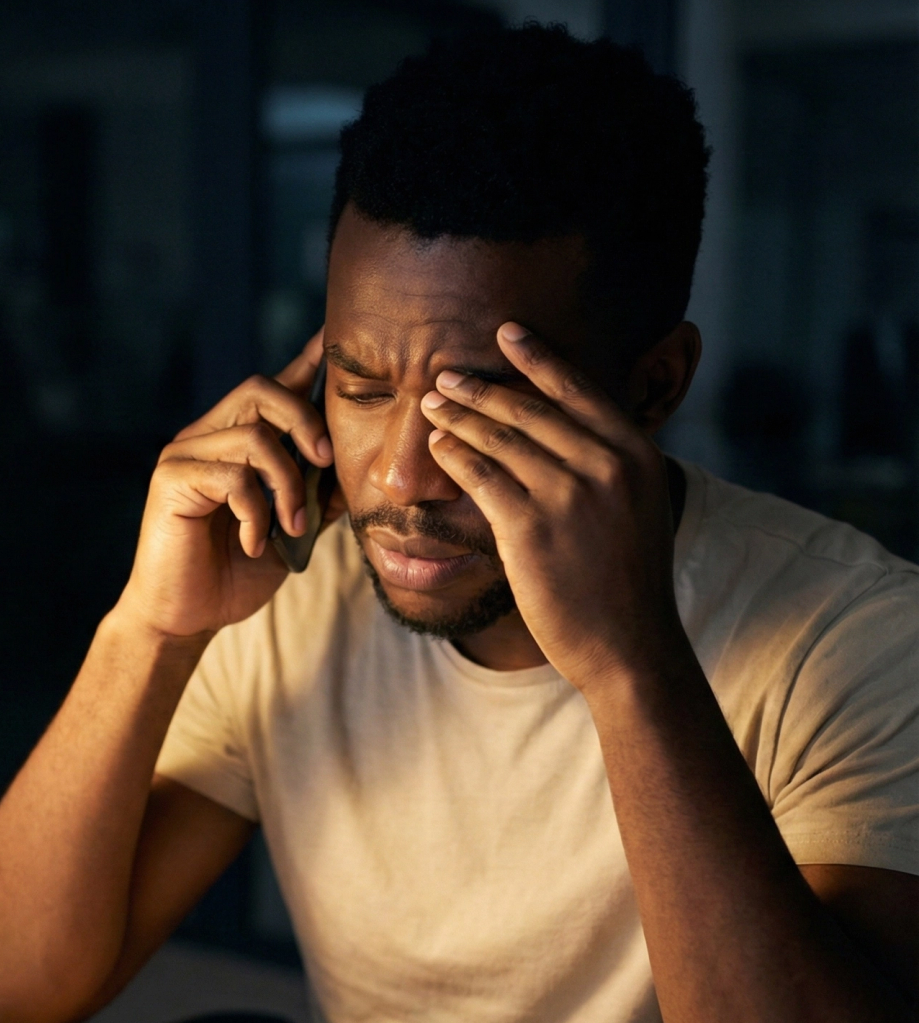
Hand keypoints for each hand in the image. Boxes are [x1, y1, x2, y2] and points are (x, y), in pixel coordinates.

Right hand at [114, 331, 333, 640]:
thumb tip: (359, 469)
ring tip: (290, 527)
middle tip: (326, 464)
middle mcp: (206, 436)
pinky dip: (255, 512)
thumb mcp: (291, 533)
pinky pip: (231, 475)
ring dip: (287, 485)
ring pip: (253, 436)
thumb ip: (318, 497)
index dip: (308, 359)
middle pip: (262, 389)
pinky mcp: (170, 479)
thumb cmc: (232, 576)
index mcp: (236, 443)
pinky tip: (253, 543)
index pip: (275, 388)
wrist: (185, 618)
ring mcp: (184, 454)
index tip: (338, 334)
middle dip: (306, 421)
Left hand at [421, 323, 684, 693]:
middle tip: (444, 373)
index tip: (506, 331)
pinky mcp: (531, 528)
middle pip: (530, 411)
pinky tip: (437, 446)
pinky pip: (482, 478)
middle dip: (480, 388)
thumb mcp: (638, 510)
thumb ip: (610, 467)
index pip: (579, 390)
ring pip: (501, 440)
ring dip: (459, 416)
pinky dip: (456, 457)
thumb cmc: (627, 583)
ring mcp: (569, 496)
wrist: (629, 645)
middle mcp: (606, 466)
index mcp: (636, 455)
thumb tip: (572, 435)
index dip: (538, 357)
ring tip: (430, 403)